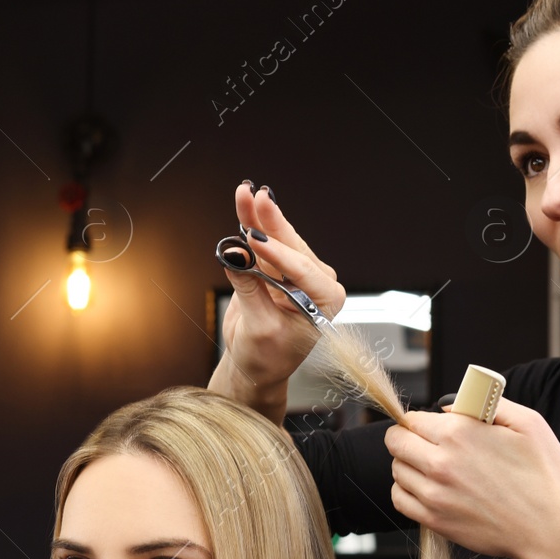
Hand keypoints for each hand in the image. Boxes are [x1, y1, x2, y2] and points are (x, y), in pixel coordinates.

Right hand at [209, 184, 345, 410]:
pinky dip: (250, 225)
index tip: (255, 241)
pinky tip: (244, 204)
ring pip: (276, 239)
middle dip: (271, 222)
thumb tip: (233, 254)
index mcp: (326, 301)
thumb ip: (248, 290)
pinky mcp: (277, 267)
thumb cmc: (267, 357)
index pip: (303, 272)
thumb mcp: (259, 328)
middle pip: (292, 246)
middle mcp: (317, 282)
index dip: (278, 254)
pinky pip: (263, 243)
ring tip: (244, 192)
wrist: (257, 366)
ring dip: (257, 217)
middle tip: (256, 196)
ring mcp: (297, 272)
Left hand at [384, 397, 559, 558]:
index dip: (420, 420)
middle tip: (425, 444)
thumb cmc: (546, 477)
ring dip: (409, 465)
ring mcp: (434, 494)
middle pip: (395, 442)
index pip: (412, 419)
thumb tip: (450, 405)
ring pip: (397, 470)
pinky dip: (406, 491)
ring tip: (431, 467)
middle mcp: (440, 462)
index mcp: (459, 433)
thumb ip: (486, 404)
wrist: (551, 530)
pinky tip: (427, 488)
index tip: (430, 427)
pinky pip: (399, 499)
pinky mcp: (435, 520)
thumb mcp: (528, 423)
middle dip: (407, 438)